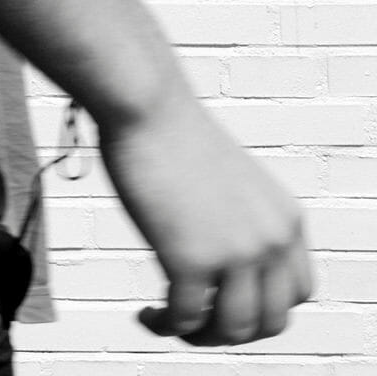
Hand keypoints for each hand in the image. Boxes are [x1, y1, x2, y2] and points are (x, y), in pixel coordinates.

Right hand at [99, 107, 312, 345]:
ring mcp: (235, 253)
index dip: (260, 307)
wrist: (147, 106)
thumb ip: (233, 218)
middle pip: (273, 320)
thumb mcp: (227, 182)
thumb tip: (208, 244)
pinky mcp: (190, 259)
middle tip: (192, 322)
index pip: (298, 291)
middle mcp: (272, 240)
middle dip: (232, 332)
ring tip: (166, 323)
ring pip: (235, 329)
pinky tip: (145, 315)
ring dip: (200, 338)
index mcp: (286, 219)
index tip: (219, 300)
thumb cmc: (171, 133)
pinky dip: (165, 327)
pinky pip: (185, 319)